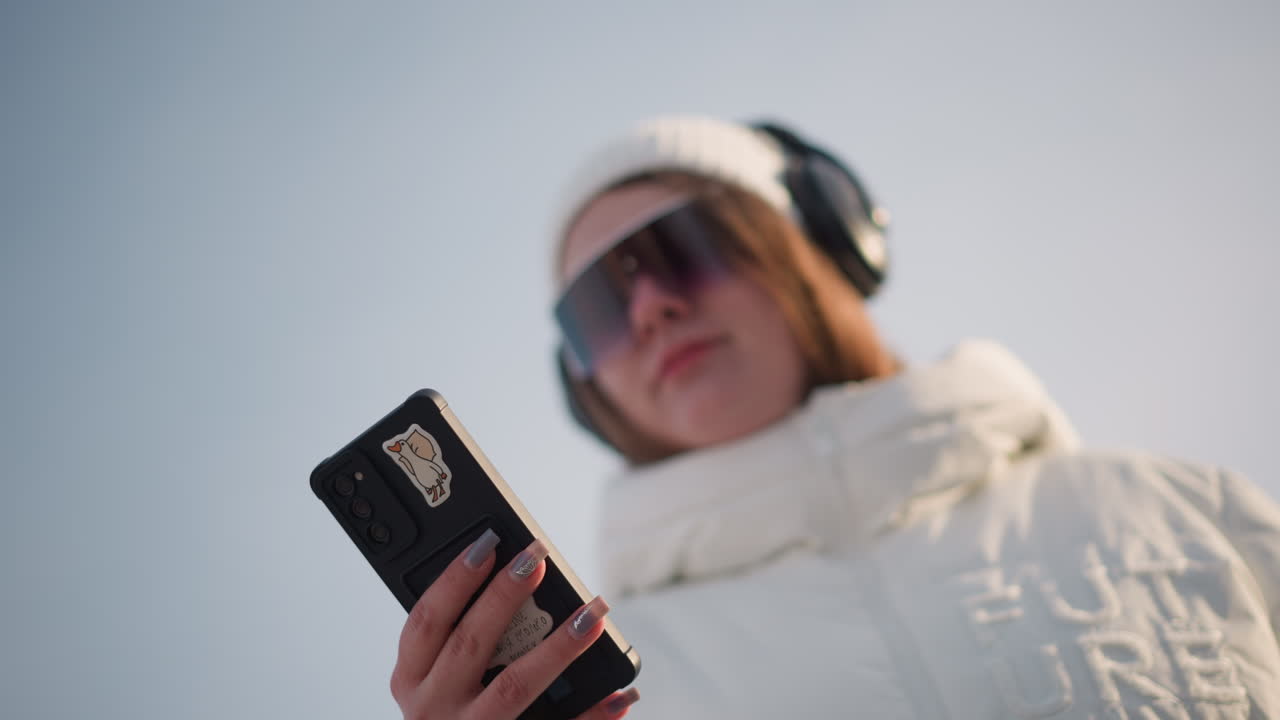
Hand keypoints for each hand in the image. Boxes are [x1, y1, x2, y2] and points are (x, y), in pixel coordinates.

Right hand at [390, 529, 640, 719]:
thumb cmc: (449, 709)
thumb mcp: (432, 677)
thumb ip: (457, 633)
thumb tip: (515, 572)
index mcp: (411, 678)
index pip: (427, 620)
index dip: (454, 580)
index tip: (487, 543)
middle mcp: (433, 706)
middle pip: (470, 643)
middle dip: (505, 596)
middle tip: (537, 558)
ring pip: (514, 685)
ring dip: (559, 647)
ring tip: (594, 615)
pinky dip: (590, 713)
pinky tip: (620, 692)